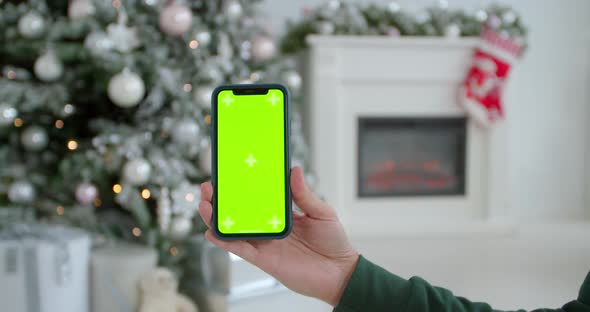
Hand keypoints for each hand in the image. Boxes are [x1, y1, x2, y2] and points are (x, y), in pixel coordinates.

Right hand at [198, 166, 358, 305]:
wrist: (340, 273)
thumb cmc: (333, 243)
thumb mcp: (321, 212)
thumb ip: (304, 194)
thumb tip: (294, 169)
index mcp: (281, 214)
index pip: (256, 198)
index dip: (242, 187)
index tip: (229, 172)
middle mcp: (269, 228)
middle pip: (238, 212)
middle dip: (221, 200)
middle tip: (208, 186)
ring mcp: (264, 244)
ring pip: (233, 230)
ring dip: (216, 218)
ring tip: (204, 203)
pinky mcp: (263, 260)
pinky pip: (239, 249)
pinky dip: (225, 241)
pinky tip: (212, 232)